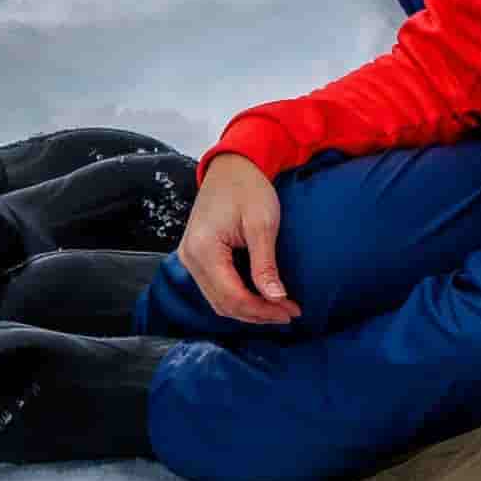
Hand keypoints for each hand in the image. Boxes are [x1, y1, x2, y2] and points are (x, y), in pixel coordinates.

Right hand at [179, 154, 295, 326]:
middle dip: (258, 314)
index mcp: (204, 249)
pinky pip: (215, 288)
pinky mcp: (196, 256)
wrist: (231, 165)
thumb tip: (275, 299)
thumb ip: (265, 265)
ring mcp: (190, 257)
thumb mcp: (262, 224)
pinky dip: (238, 297)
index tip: (291, 311)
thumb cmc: (247, 188)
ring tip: (278, 308)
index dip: (263, 310)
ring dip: (248, 309)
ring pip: (218, 301)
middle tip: (289, 313)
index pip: (233, 296)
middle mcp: (190, 258)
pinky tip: (260, 296)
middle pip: (223, 304)